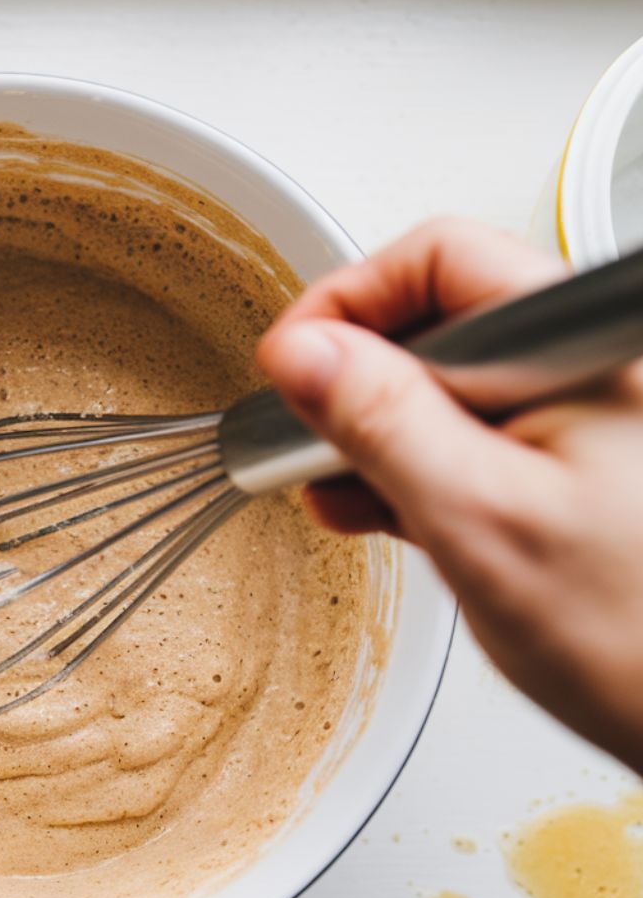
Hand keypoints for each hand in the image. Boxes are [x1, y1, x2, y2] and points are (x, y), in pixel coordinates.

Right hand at [257, 218, 642, 765]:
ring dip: (373, 433)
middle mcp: (578, 370)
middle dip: (352, 379)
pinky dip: (410, 469)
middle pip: (436, 323)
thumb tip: (303, 355)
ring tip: (333, 488)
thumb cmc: (640, 636)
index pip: (440, 262)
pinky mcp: (559, 470)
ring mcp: (571, 422)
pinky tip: (373, 508)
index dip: (347, 305)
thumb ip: (384, 423)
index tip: (290, 365)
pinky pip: (466, 442)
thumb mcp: (478, 519)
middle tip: (304, 435)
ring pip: (443, 389)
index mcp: (575, 351)